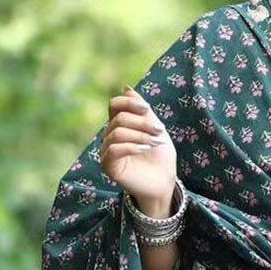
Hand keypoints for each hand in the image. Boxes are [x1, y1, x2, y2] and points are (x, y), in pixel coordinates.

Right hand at [98, 84, 176, 214]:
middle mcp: (110, 136)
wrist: (164, 182)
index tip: (147, 109)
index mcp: (120, 125)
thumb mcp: (155, 128)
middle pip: (119, 118)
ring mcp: (107, 151)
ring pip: (117, 133)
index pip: (114, 105)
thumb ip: (142, 110)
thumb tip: (126, 88)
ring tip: (156, 142)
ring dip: (140, 135)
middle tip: (160, 132)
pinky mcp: (108, 165)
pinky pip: (113, 149)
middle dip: (142, 123)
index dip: (129, 103)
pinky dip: (132, 146)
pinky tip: (145, 149)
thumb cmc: (160, 156)